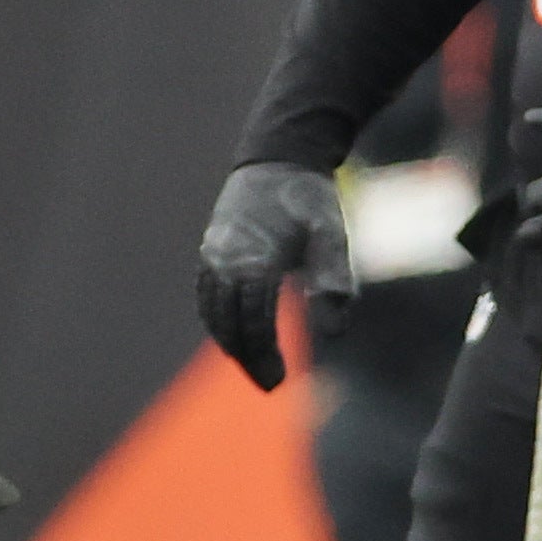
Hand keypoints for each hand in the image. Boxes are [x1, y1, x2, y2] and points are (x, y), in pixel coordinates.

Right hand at [197, 159, 355, 390]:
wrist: (279, 155)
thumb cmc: (309, 197)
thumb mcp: (332, 234)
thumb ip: (334, 281)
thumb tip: (334, 333)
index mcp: (254, 259)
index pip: (254, 322)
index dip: (265, 355)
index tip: (279, 382)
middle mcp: (226, 259)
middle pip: (229, 323)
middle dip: (247, 358)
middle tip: (270, 384)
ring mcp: (214, 253)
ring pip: (213, 312)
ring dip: (231, 342)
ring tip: (254, 366)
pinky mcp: (211, 248)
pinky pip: (207, 294)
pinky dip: (218, 320)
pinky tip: (235, 335)